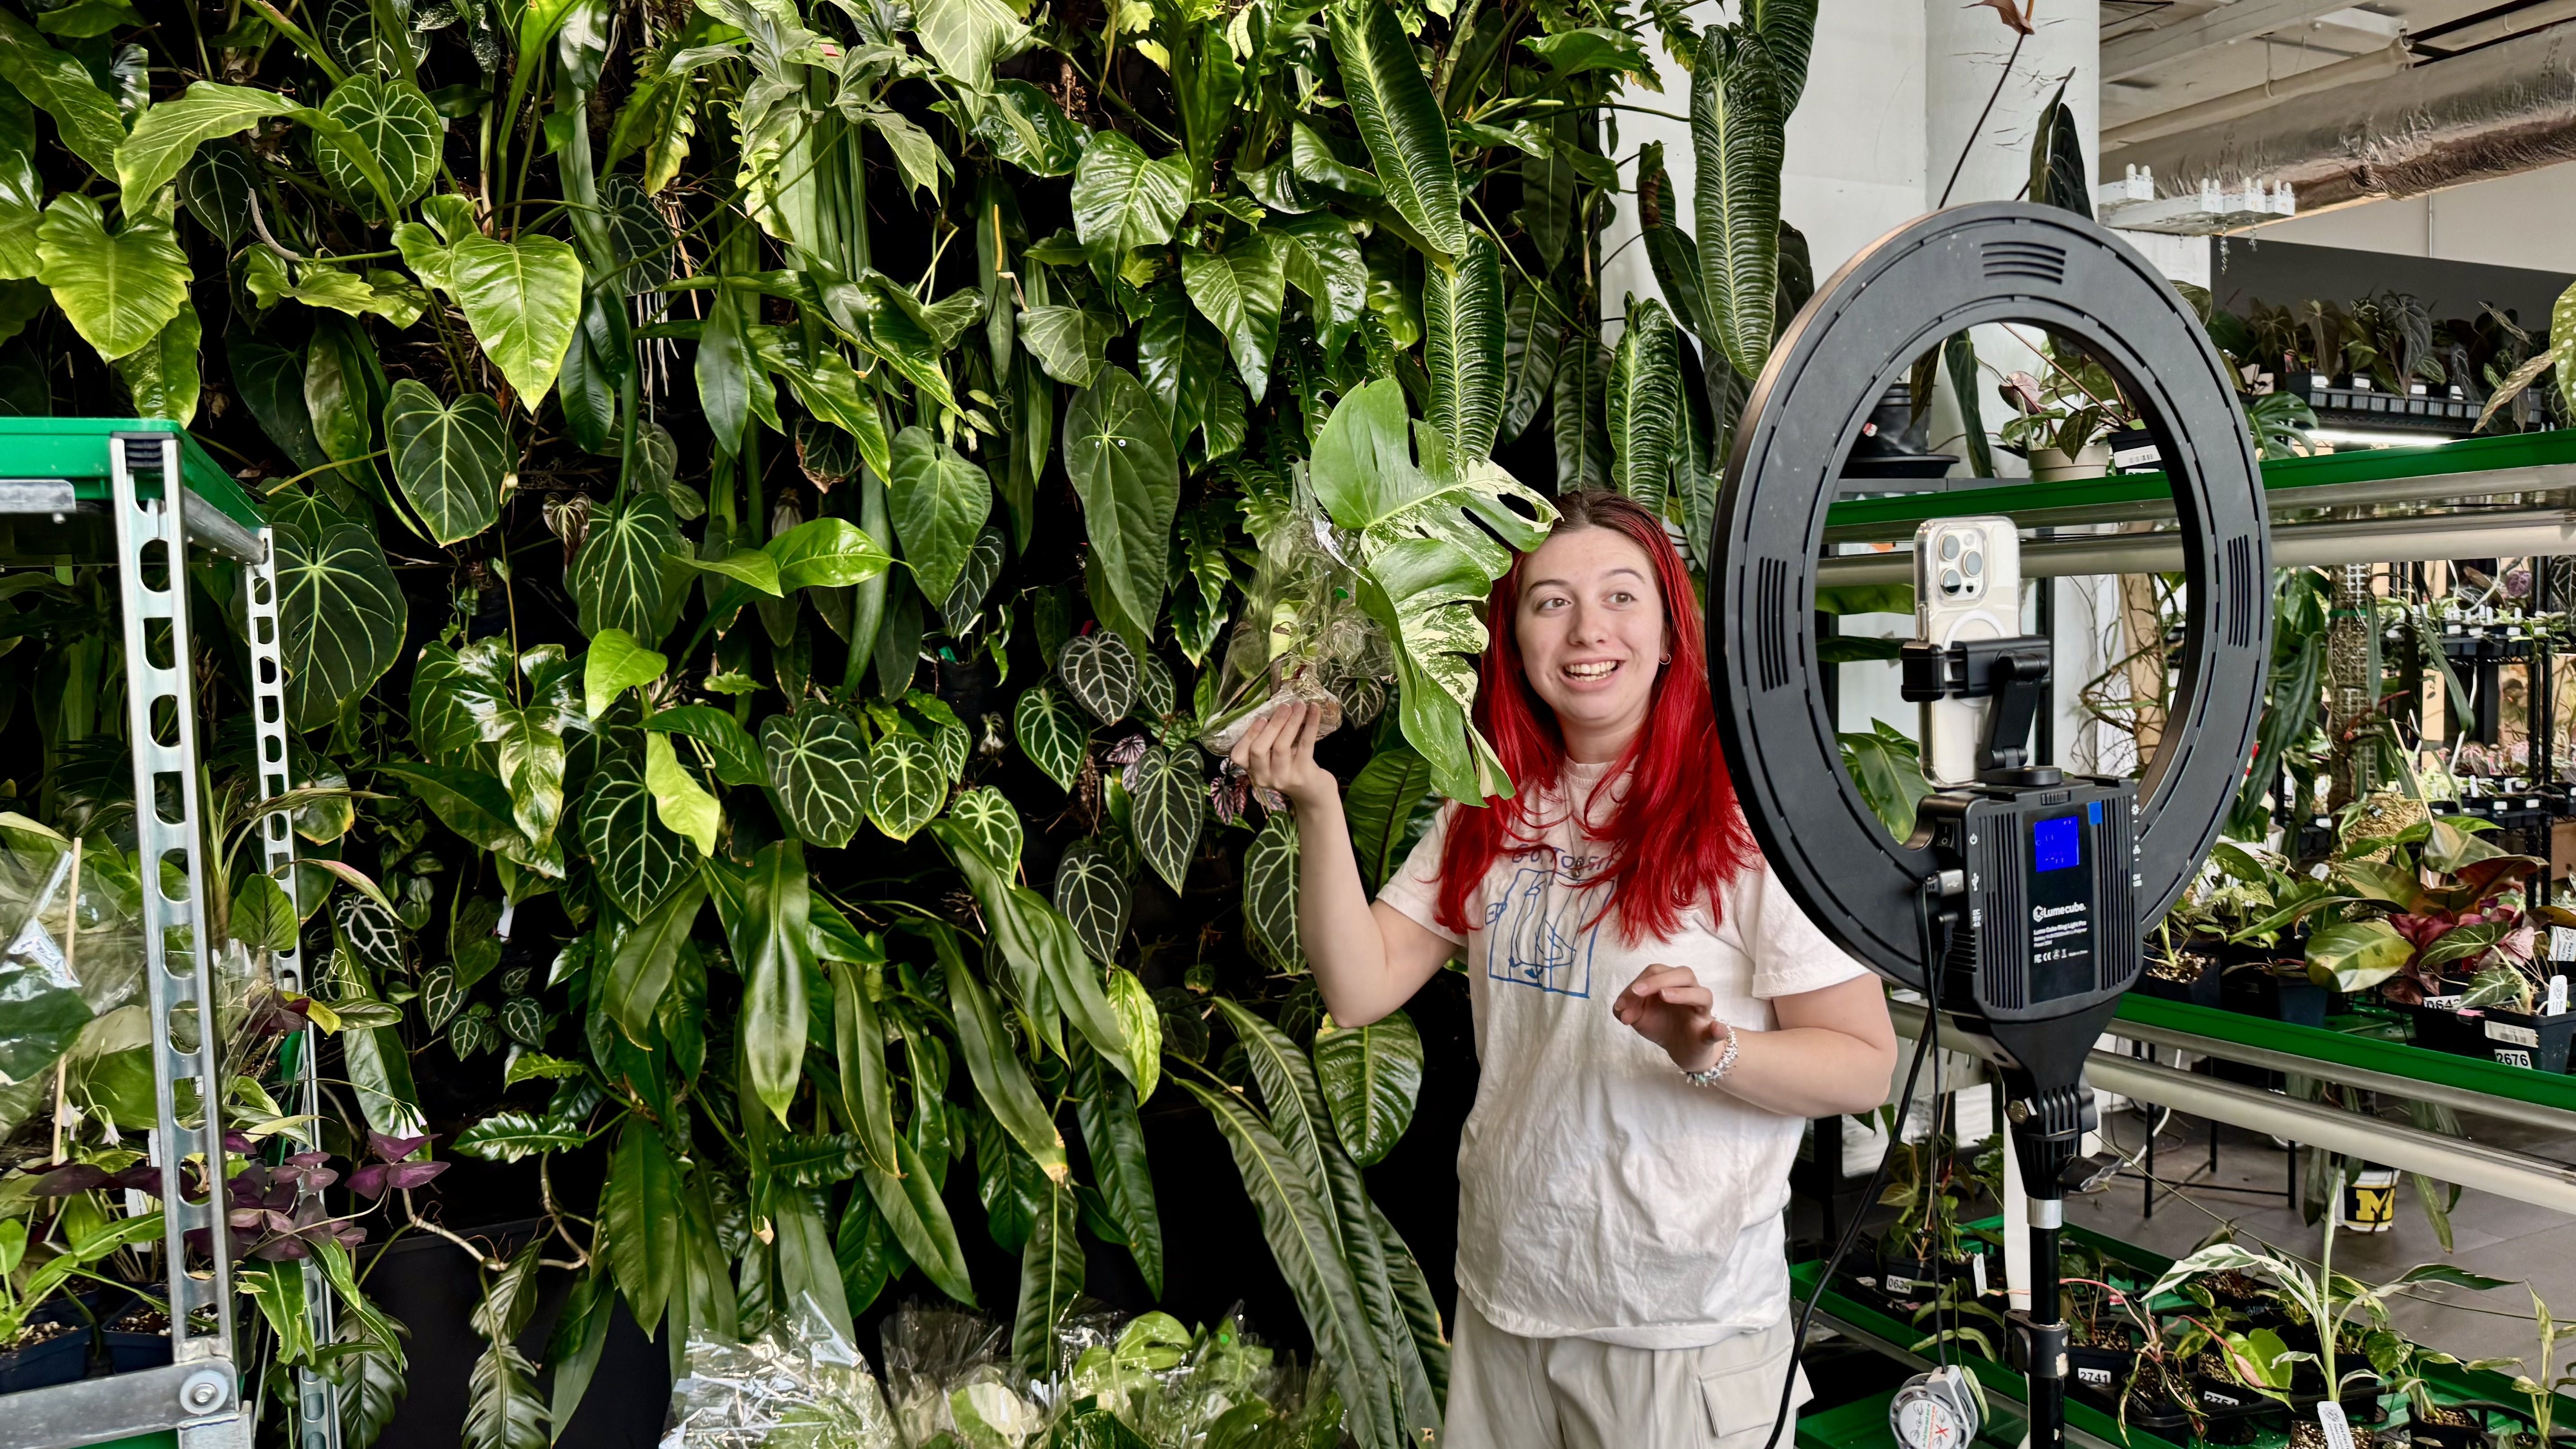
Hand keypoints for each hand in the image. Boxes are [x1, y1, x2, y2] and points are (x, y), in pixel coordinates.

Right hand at [1228, 701, 1336, 811]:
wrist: (1314, 793)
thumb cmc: (1291, 768)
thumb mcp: (1274, 759)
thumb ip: (1268, 741)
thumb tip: (1273, 709)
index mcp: (1253, 770)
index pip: (1239, 755)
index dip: (1248, 735)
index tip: (1261, 718)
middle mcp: (1264, 777)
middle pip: (1259, 749)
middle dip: (1272, 724)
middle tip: (1285, 706)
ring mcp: (1283, 778)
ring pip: (1281, 746)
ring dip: (1290, 722)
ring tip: (1299, 705)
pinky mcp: (1302, 775)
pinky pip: (1305, 745)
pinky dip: (1310, 725)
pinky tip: (1314, 710)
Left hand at [1613, 964, 1729, 1072]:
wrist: (1681, 1050)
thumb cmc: (1661, 1025)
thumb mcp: (1638, 1016)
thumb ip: (1626, 1009)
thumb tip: (1622, 1010)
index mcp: (1672, 984)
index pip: (1658, 971)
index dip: (1639, 982)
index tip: (1622, 1002)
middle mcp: (1690, 992)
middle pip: (1683, 974)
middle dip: (1658, 980)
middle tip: (1638, 991)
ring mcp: (1701, 1012)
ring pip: (1702, 995)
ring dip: (1683, 993)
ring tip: (1664, 996)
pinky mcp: (1708, 1035)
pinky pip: (1718, 1030)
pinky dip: (1718, 1029)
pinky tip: (1715, 1028)